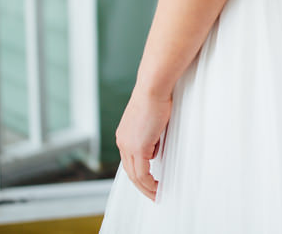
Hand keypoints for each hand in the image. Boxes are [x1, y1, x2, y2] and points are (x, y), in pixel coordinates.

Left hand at [115, 86, 172, 200]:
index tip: (151, 182)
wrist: (153, 87)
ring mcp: (128, 145)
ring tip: (158, 195)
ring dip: (146, 188)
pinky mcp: (138, 147)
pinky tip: (158, 187)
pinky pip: (142, 173)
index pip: (130, 161)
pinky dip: (149, 183)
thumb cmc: (157, 97)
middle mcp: (122, 142)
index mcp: (124, 135)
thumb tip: (155, 151)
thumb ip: (152, 137)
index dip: (140, 174)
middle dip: (142, 186)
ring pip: (134, 175)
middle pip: (130, 172)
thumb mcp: (153, 121)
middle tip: (154, 195)